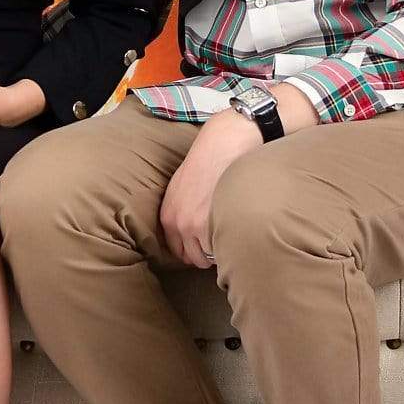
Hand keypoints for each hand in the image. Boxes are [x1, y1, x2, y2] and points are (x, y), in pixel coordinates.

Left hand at [160, 107, 260, 268]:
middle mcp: (178, 224)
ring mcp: (195, 227)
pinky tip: (235, 227)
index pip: (178, 251)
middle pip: (193, 258)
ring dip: (219, 250)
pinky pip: (222, 250)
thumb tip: (191, 234)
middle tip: (220, 240)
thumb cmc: (206, 162)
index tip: (206, 245)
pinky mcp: (213, 226)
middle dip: (207, 253)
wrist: (223, 145)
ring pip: (208, 258)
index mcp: (168, 216)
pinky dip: (229, 243)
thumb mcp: (181, 188)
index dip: (193, 249)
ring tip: (228, 233)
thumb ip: (181, 212)